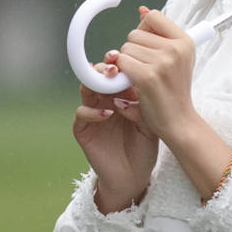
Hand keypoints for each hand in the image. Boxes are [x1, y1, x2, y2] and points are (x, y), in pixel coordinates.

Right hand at [72, 51, 158, 213]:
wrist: (133, 176)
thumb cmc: (144, 147)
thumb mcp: (150, 122)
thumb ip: (143, 103)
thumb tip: (135, 83)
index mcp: (122, 96)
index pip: (118, 74)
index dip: (122, 64)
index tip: (129, 56)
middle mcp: (105, 101)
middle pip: (100, 77)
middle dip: (106, 68)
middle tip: (115, 65)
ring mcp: (92, 114)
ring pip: (87, 90)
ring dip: (95, 83)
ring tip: (108, 82)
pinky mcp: (83, 130)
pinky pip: (81, 114)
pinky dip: (92, 111)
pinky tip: (106, 112)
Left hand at [112, 5, 197, 146]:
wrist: (179, 121)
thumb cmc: (174, 90)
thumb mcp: (176, 58)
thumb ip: (159, 34)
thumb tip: (142, 10)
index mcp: (184, 41)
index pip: (153, 16)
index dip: (144, 30)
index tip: (148, 47)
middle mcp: (176, 49)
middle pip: (134, 34)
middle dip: (133, 50)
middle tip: (146, 68)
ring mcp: (162, 62)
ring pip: (125, 49)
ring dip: (127, 64)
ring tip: (142, 78)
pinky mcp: (148, 77)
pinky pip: (121, 63)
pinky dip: (122, 74)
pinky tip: (134, 84)